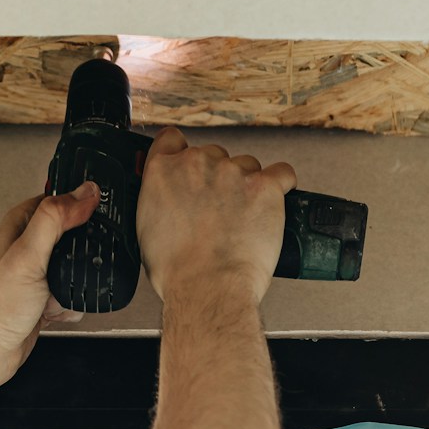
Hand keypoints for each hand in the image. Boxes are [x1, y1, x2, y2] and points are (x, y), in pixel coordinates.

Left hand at [0, 185, 100, 390]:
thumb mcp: (28, 253)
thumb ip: (56, 219)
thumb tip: (85, 192)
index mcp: (21, 225)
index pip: (61, 199)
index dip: (82, 205)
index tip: (96, 217)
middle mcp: (27, 247)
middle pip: (75, 238)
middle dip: (82, 257)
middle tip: (72, 269)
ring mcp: (35, 275)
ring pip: (76, 270)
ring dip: (76, 286)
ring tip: (57, 295)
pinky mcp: (41, 301)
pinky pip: (72, 297)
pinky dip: (71, 307)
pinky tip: (56, 313)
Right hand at [137, 128, 295, 305]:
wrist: (206, 288)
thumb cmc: (176, 270)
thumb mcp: (146, 228)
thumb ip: (158, 199)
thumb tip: (168, 199)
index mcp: (162, 171)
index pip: (172, 140)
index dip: (181, 154)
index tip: (188, 168)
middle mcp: (196, 163)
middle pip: (213, 155)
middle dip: (217, 178)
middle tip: (218, 209)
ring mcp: (232, 171)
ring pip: (246, 165)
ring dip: (247, 184)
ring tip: (244, 217)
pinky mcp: (264, 185)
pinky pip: (282, 173)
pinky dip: (281, 184)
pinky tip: (275, 199)